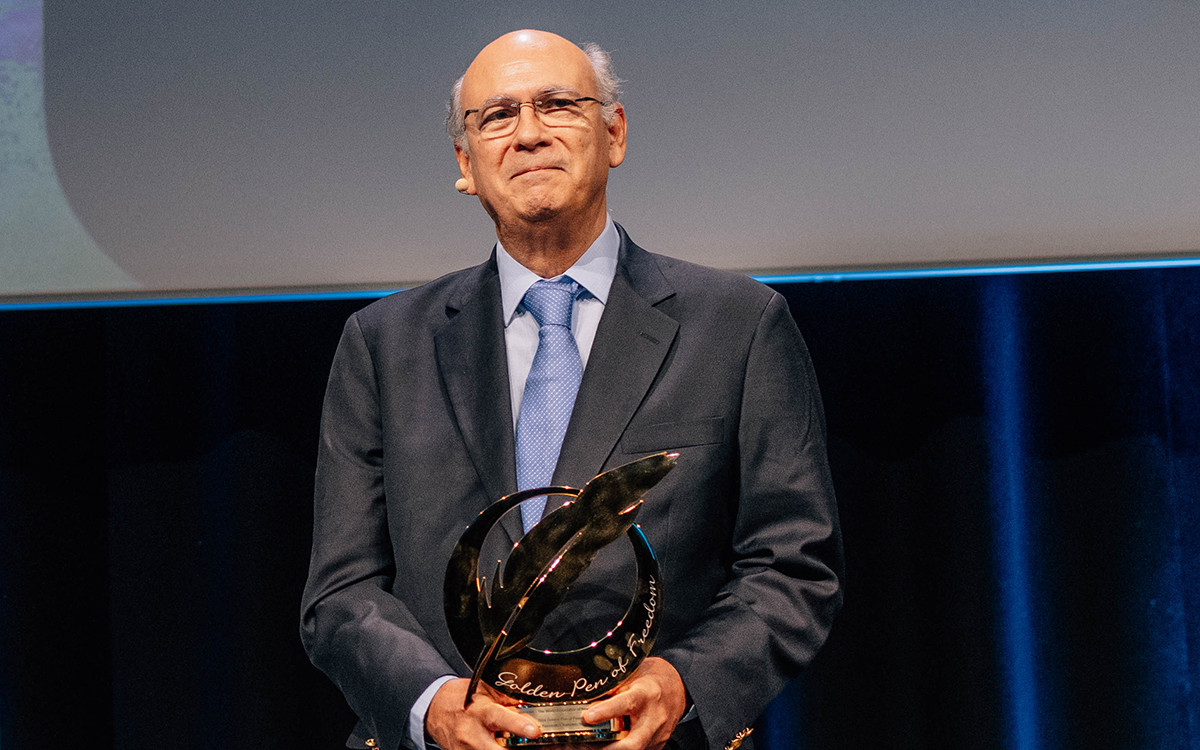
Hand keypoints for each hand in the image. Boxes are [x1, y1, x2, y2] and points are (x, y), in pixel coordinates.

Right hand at [425, 678, 540, 749]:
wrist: (436, 709)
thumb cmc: (463, 697)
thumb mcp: (486, 690)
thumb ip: (508, 699)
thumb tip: (533, 708)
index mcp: (480, 711)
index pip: (500, 718)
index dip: (519, 725)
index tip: (535, 731)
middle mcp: (472, 734)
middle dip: (516, 749)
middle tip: (536, 745)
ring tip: (517, 742)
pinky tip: (500, 743)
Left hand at [581, 657, 687, 749]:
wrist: (678, 687)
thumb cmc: (651, 678)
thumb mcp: (632, 674)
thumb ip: (613, 688)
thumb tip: (586, 699)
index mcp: (647, 693)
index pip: (627, 703)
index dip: (606, 711)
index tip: (587, 717)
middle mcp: (654, 717)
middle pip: (633, 743)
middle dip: (607, 748)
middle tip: (583, 744)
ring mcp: (657, 735)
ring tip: (586, 745)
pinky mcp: (657, 745)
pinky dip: (618, 749)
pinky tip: (604, 745)